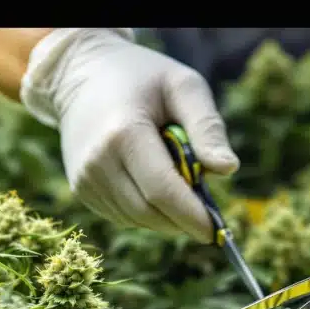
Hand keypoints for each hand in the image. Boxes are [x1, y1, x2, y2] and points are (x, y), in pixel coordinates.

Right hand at [20, 28, 238, 242]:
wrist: (81, 76)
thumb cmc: (143, 79)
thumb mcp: (183, 86)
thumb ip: (207, 127)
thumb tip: (228, 169)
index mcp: (124, 133)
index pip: (162, 190)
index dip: (191, 216)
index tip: (216, 232)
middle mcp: (98, 161)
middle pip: (149, 212)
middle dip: (182, 220)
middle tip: (207, 214)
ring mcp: (85, 178)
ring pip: (137, 219)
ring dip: (165, 216)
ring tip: (178, 186)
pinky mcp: (81, 189)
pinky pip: (122, 215)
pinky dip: (145, 210)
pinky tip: (151, 184)